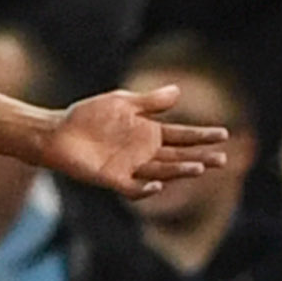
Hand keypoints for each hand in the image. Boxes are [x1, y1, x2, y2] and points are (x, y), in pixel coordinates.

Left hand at [40, 85, 226, 197]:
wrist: (58, 132)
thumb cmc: (89, 115)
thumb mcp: (122, 102)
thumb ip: (150, 101)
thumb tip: (179, 92)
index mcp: (149, 133)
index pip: (183, 135)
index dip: (202, 136)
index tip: (224, 134)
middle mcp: (144, 152)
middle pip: (179, 156)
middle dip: (201, 157)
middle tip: (223, 159)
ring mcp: (130, 168)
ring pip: (163, 171)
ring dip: (180, 170)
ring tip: (199, 167)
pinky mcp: (113, 179)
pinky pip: (133, 188)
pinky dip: (146, 188)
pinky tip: (158, 184)